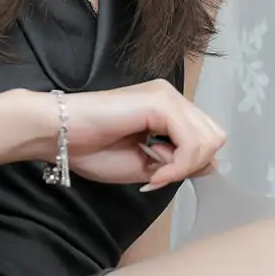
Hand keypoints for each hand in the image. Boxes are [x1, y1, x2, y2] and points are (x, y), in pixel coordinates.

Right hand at [34, 81, 225, 188]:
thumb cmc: (92, 149)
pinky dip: (177, 166)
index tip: (158, 179)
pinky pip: (191, 143)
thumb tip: (211, 164)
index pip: (207, 139)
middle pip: (215, 137)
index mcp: (169, 110)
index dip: (190, 165)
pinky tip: (152, 173)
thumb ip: (179, 163)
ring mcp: (168, 96)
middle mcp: (173, 98)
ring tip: (153, 173)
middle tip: (157, 175)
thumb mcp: (147, 165)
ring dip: (183, 166)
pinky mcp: (161, 102)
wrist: (59, 135)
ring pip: (209, 140)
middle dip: (192, 165)